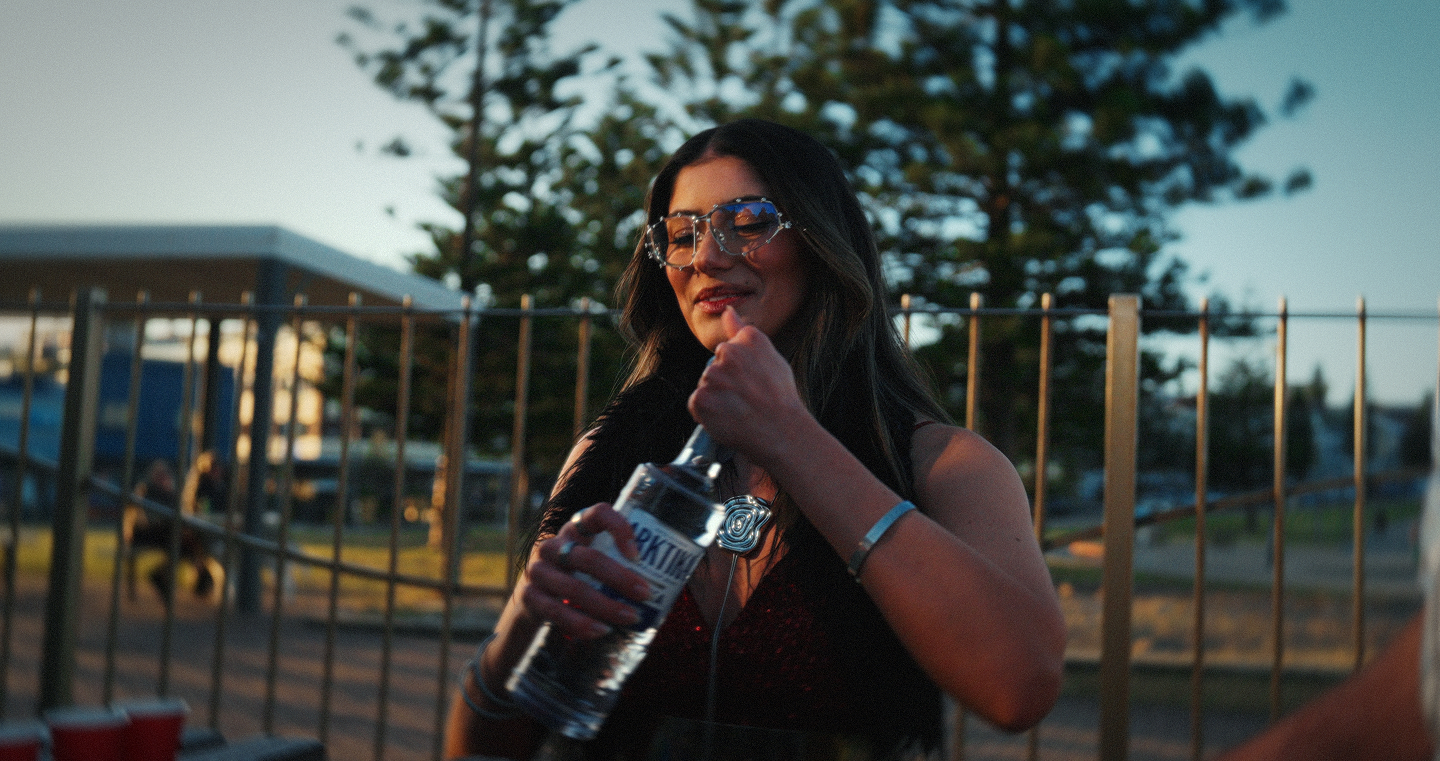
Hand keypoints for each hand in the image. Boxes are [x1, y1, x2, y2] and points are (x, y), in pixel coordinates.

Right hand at [518, 504, 651, 638]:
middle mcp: (554, 545)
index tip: (639, 555)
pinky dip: (580, 623)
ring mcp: (539, 570)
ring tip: (630, 618)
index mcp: (577, 529)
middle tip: (646, 594)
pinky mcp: (529, 595)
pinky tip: (600, 631)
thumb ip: (624, 563)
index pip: (598, 513)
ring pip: (574, 587)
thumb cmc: (579, 577)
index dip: (619, 527)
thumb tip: (678, 577)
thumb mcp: (598, 562)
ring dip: (605, 606)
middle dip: (621, 578)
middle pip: (589, 557)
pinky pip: (555, 610)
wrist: (536, 600)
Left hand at [688, 308, 806, 463]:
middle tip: (747, 400)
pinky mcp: (701, 399)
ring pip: (705, 386)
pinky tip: (727, 418)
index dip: (739, 373)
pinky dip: (707, 414)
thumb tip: (727, 309)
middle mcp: (728, 353)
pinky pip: (696, 404)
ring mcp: (712, 377)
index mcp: (748, 339)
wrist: (783, 433)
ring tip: (739, 410)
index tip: (753, 384)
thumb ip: (742, 332)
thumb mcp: (769, 356)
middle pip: (713, 368)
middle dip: (724, 384)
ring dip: (715, 399)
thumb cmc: (780, 397)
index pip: (727, 351)